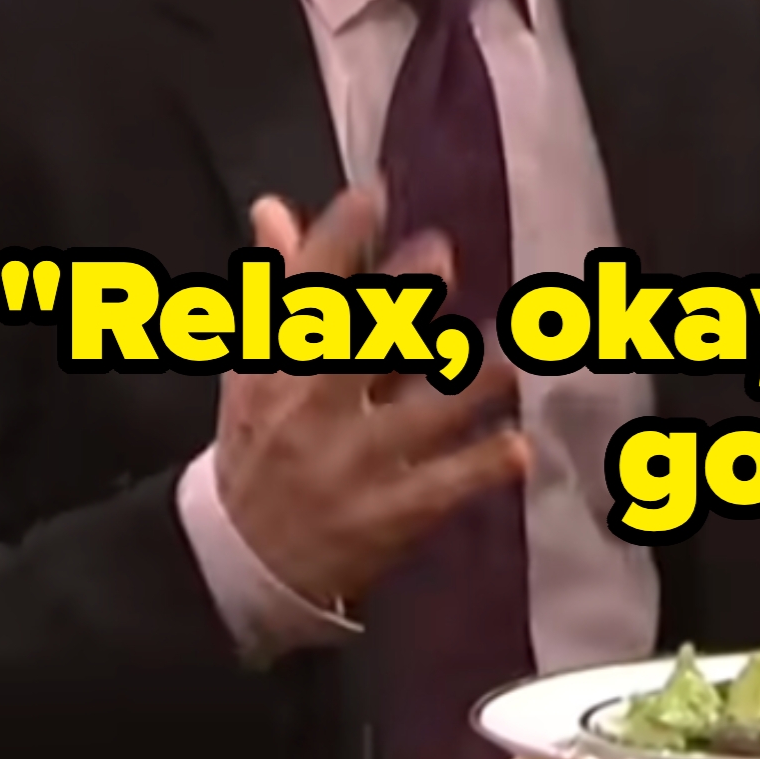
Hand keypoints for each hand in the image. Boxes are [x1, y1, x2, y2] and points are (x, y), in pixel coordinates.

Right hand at [214, 186, 527, 610]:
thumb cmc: (261, 448)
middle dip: (398, 300)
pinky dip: (482, 467)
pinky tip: (520, 449)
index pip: (304, 297)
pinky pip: (443, 487)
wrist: (239, 564)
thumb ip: (279, 290)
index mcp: (277, 372)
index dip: (335, 241)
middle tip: (443, 254)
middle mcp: (311, 411)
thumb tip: (274, 208)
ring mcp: (351, 466)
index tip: (371, 194)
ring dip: (472, 384)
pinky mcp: (386, 516)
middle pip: (359, 347)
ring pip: (420, 416)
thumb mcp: (255, 372)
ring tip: (514, 357)